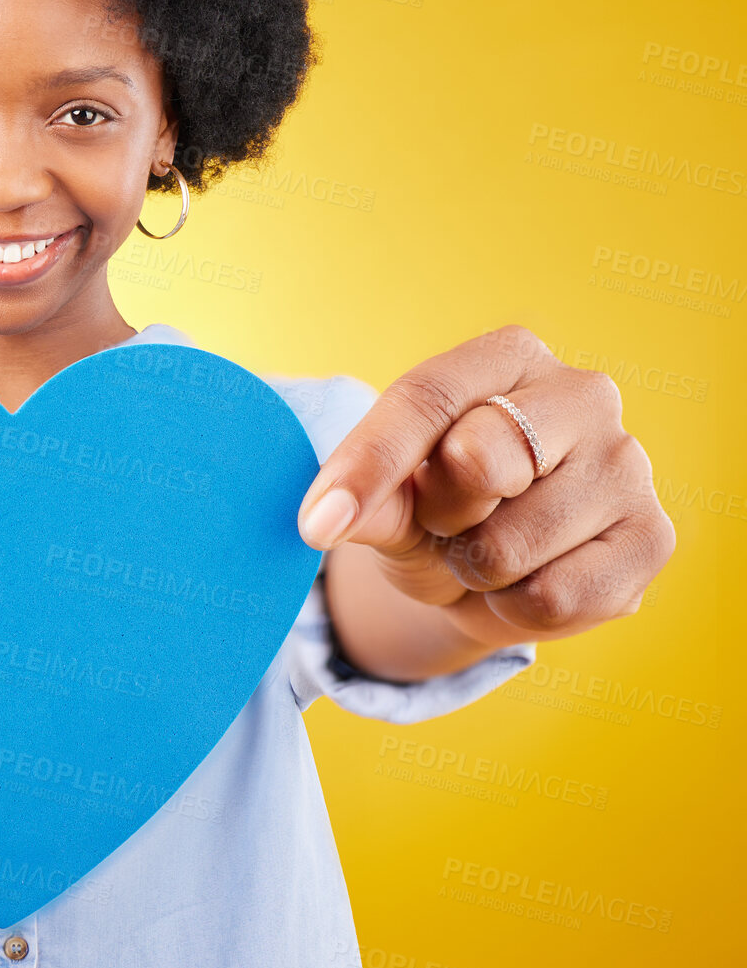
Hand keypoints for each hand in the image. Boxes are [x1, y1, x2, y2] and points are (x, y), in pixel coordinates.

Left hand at [295, 325, 675, 643]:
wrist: (495, 567)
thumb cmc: (440, 507)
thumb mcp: (392, 497)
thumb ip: (367, 498)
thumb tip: (326, 520)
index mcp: (508, 356)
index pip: (427, 398)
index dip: (367, 463)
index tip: (315, 525)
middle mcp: (583, 393)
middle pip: (478, 460)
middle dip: (439, 515)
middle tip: (448, 521)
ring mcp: (629, 463)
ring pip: (510, 547)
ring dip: (475, 572)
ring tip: (489, 553)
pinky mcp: (653, 537)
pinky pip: (553, 599)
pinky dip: (514, 611)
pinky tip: (526, 584)